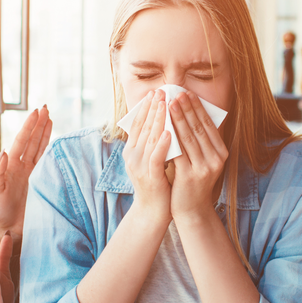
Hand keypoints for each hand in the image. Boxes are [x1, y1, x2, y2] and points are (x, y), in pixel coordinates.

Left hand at [0, 105, 52, 242]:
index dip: (29, 127)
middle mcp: (20, 167)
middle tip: (45, 108)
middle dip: (38, 124)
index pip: (21, 141)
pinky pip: (46, 162)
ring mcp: (30, 174)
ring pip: (39, 148)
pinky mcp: (39, 182)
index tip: (36, 113)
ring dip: (44, 134)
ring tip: (49, 118)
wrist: (9, 230)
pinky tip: (54, 141)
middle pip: (31, 141)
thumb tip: (4, 153)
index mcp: (9, 166)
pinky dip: (50, 150)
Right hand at [123, 90, 172, 223]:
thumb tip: (166, 121)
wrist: (153, 211)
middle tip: (161, 91)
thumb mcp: (153, 158)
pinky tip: (170, 133)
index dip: (146, 107)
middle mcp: (132, 156)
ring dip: (159, 120)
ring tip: (167, 104)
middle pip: (143, 127)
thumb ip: (155, 142)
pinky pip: (156, 157)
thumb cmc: (157, 182)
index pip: (138, 124)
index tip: (155, 92)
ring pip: (149, 138)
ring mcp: (139, 166)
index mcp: (132, 150)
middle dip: (153, 108)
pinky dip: (162, 144)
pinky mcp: (150, 177)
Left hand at [169, 92, 227, 222]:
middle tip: (176, 92)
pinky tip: (163, 126)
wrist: (192, 209)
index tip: (187, 93)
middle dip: (187, 109)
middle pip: (198, 129)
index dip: (197, 108)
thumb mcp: (202, 160)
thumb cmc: (193, 181)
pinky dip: (170, 137)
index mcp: (221, 153)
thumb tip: (188, 113)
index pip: (208, 125)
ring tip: (169, 103)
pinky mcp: (190, 176)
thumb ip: (199, 141)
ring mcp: (204, 168)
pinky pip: (178, 151)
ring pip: (188, 138)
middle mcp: (216, 160)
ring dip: (178, 118)